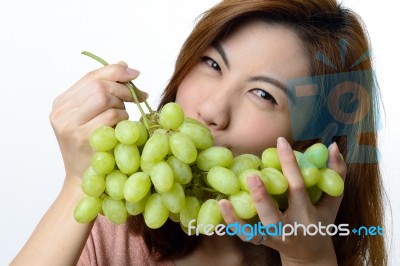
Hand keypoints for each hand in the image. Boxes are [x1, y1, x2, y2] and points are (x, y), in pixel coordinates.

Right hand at [49, 62, 145, 179]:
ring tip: (123, 118)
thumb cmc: (91, 147)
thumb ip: (103, 91)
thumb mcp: (91, 116)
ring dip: (123, 107)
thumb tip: (123, 65)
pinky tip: (122, 129)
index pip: (90, 77)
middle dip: (124, 89)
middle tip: (139, 96)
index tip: (135, 74)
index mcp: (61, 103)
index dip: (115, 71)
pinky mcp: (83, 138)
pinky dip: (123, 120)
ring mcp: (69, 125)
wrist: (83, 180)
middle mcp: (61, 112)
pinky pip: (112, 117)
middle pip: (99, 85)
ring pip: (106, 99)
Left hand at [219, 137, 346, 264]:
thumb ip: (336, 173)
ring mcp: (274, 237)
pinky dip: (232, 223)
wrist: (311, 254)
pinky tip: (222, 205)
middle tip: (252, 174)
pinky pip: (245, 235)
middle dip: (262, 195)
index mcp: (307, 214)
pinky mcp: (262, 241)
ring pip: (254, 230)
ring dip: (238, 216)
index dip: (290, 164)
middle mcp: (290, 228)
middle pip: (273, 214)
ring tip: (224, 199)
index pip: (297, 186)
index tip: (280, 141)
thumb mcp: (333, 200)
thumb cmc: (322, 221)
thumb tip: (333, 145)